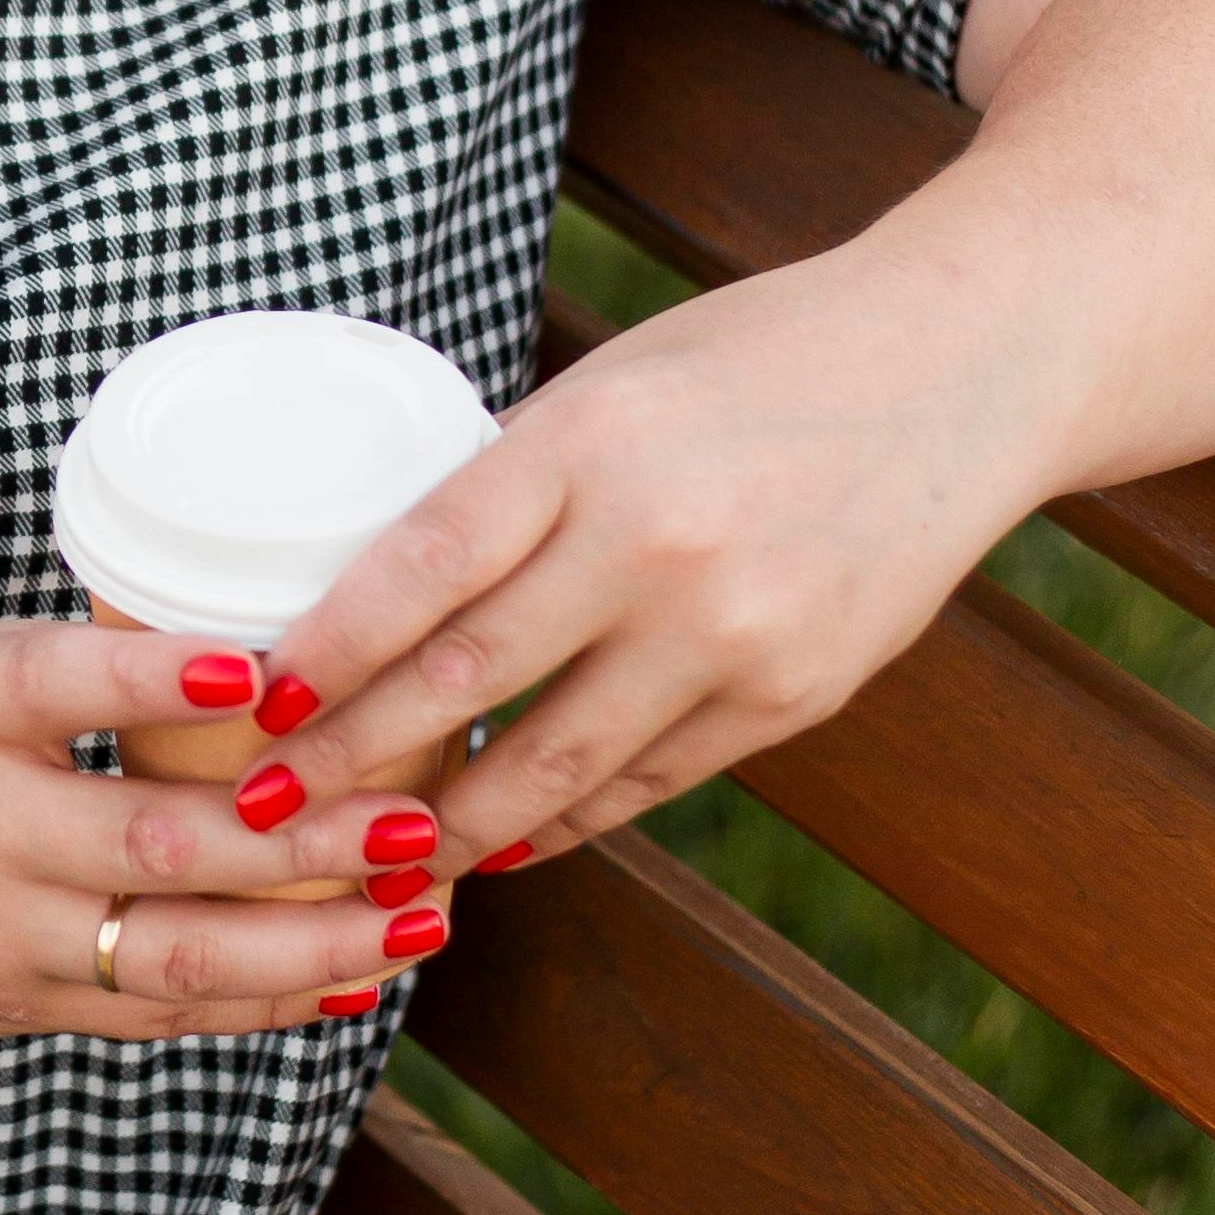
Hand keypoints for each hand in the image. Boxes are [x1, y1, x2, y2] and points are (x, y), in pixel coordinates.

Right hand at [0, 622, 452, 1039]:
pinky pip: (153, 1016)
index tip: (266, 665)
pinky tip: (346, 980)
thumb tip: (238, 662)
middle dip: (300, 842)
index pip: (59, 683)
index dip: (163, 675)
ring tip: (418, 917)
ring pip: (176, 959)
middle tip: (410, 819)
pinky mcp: (10, 1009)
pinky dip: (258, 1001)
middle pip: (152, 847)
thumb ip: (66, 672)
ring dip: (314, 945)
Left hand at [254, 252, 1070, 874]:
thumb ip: (521, 478)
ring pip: (554, 763)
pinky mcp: (796, 698)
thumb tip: (395, 585)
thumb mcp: (616, 380)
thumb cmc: (755, 356)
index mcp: (591, 440)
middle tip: (265, 803)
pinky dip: (564, 818)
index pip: (422, 563)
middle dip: (353, 755)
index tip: (256, 695)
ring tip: (368, 858)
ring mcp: (735, 635)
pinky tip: (505, 839)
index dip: (331, 645)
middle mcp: (659, 544)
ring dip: (450, 824)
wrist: (958, 370)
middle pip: (469, 677)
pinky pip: (648, 780)